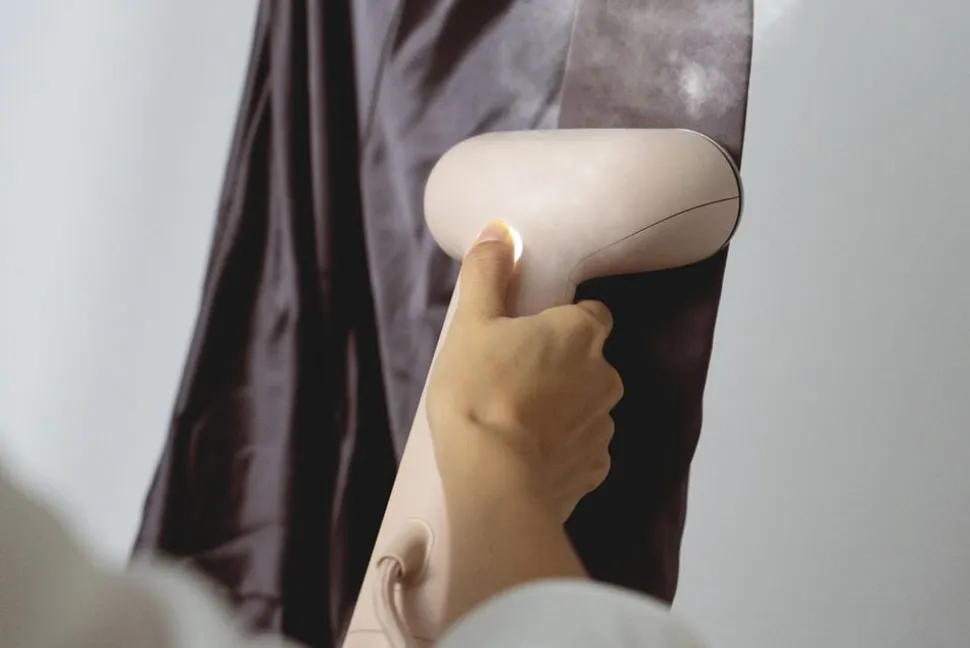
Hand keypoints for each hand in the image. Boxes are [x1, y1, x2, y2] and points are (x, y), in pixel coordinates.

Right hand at [428, 220, 623, 522]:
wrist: (493, 480)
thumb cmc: (479, 391)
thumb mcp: (471, 323)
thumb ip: (488, 274)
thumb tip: (500, 231)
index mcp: (580, 333)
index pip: (590, 315)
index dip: (561, 322)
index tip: (528, 336)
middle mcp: (605, 375)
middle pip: (588, 361)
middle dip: (561, 368)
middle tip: (511, 380)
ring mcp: (604, 426)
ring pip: (586, 406)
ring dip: (562, 410)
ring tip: (516, 422)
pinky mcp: (595, 469)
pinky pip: (581, 449)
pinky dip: (561, 449)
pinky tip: (528, 455)